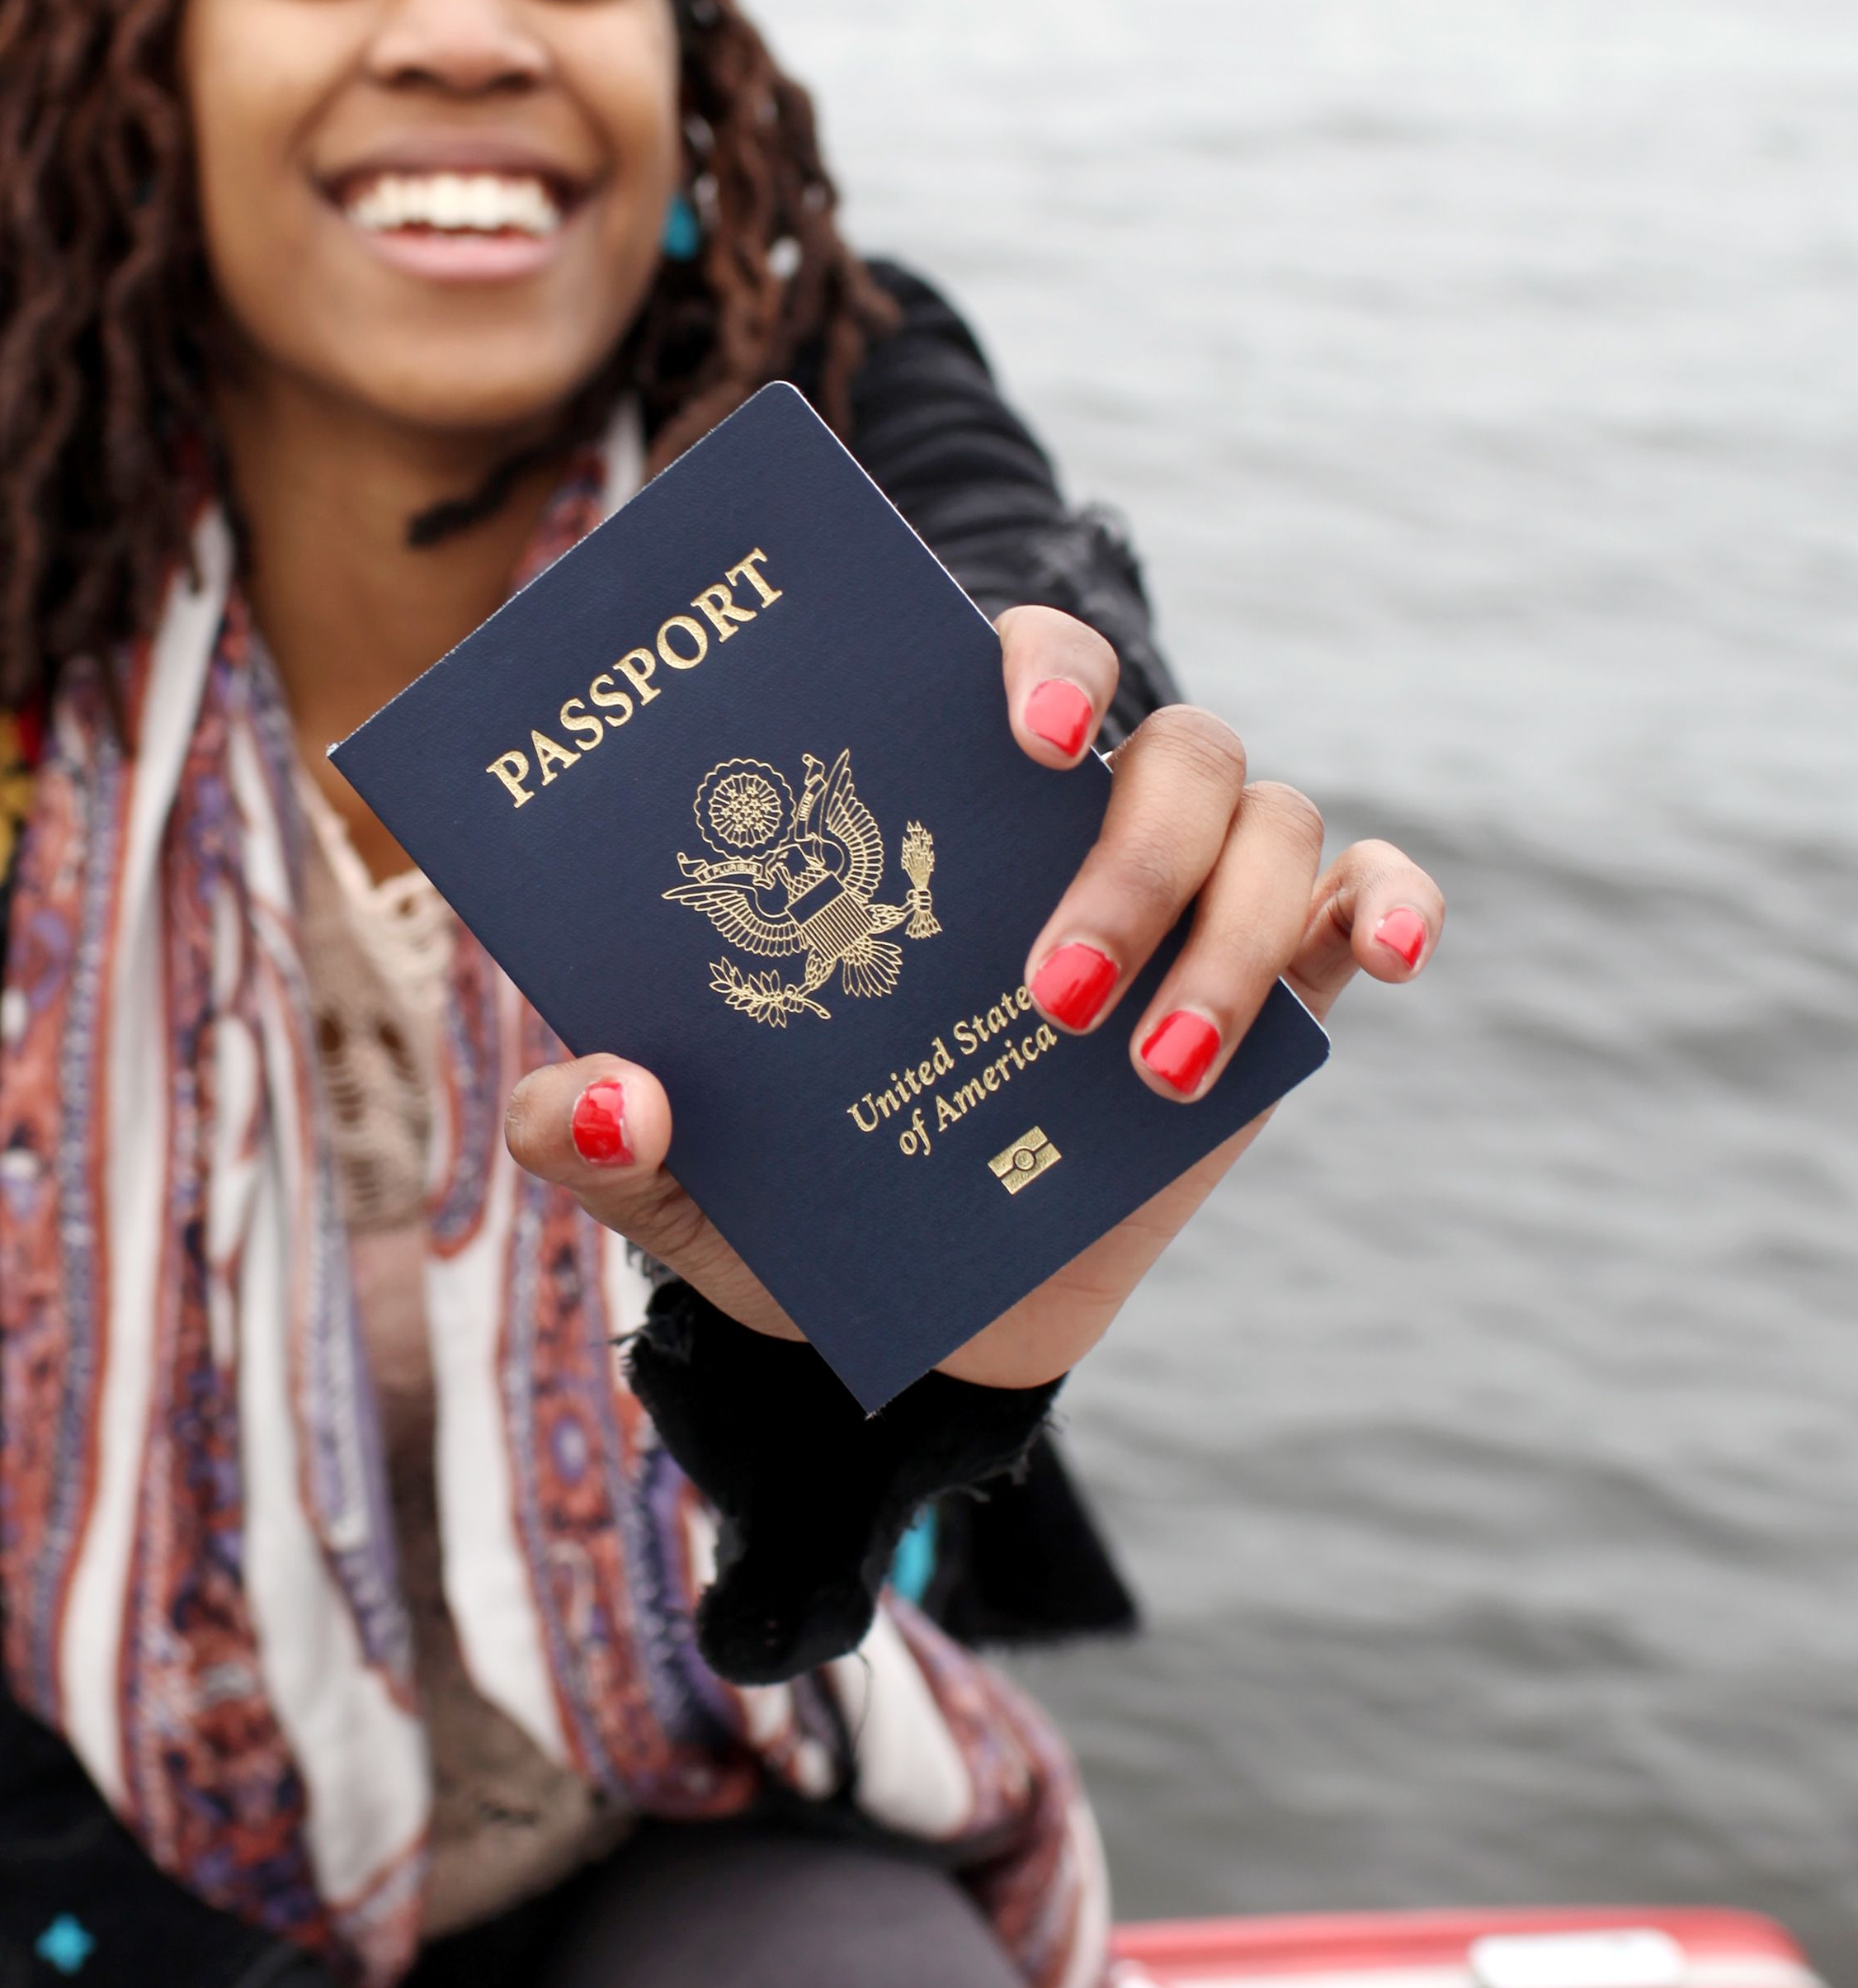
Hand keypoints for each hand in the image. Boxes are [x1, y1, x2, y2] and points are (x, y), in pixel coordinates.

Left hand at [505, 603, 1440, 1390]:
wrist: (894, 1325)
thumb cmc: (784, 1198)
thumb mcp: (667, 1179)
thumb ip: (594, 1132)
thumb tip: (593, 1092)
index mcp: (937, 811)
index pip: (1012, 662)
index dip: (1032, 662)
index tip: (1017, 731)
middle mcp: (1074, 824)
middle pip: (1167, 745)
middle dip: (1128, 856)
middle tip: (1046, 988)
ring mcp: (1188, 899)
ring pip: (1272, 819)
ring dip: (1230, 937)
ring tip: (1139, 1072)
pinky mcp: (1278, 989)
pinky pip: (1364, 896)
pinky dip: (1393, 902)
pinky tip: (1386, 960)